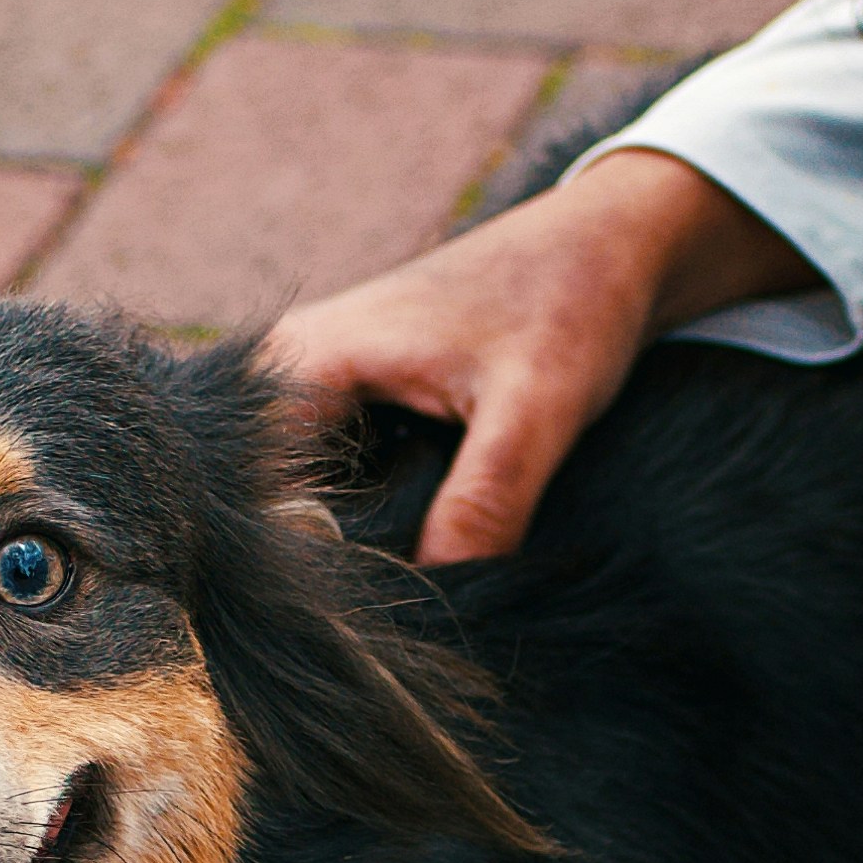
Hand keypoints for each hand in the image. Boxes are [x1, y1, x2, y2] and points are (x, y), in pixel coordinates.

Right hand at [263, 148, 805, 563]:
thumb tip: (439, 597)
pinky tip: (420, 556)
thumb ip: (486, 499)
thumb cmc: (570, 300)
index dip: (298, 561)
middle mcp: (289, 371)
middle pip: (267, 502)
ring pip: (303, 500)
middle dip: (323, 562)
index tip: (362, 617)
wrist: (611, 245)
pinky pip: (336, 484)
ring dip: (350, 548)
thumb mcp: (536, 408)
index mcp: (304, 360)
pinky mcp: (355, 404)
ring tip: (407, 594)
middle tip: (394, 617)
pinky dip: (375, 525)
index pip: (251, 491)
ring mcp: (320, 387)